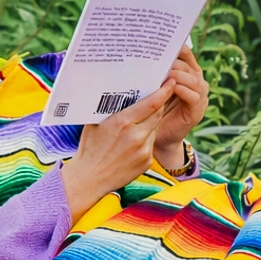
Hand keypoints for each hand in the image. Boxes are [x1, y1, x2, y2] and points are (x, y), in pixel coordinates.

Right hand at [59, 82, 175, 217]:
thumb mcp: (95, 123)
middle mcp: (136, 136)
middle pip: (158, 113)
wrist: (90, 179)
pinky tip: (136, 138)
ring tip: (144, 116)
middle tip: (163, 91)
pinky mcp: (147, 161)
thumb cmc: (90, 148)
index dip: (164, 91)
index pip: (152, 104)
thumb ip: (110, 108)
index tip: (171, 81)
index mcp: (121, 123)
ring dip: (153, 120)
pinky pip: (151, 142)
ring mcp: (143, 150)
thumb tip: (121, 90)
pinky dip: (147, 137)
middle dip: (161, 102)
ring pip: (156, 127)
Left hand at [153, 45, 208, 170]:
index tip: (163, 41)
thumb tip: (139, 52)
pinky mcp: (197, 111)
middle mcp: (196, 82)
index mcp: (187, 73)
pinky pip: (194, 96)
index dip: (178, 47)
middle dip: (174, 62)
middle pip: (189, 65)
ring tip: (163, 73)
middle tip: (158, 59)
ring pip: (192, 79)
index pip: (186, 54)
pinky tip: (171, 88)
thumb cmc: (151, 109)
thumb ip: (153, 73)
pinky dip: (182, 90)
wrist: (155, 138)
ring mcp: (200, 96)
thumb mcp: (152, 87)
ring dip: (177, 75)